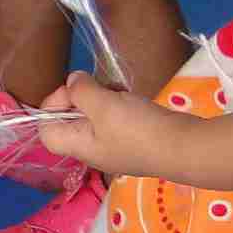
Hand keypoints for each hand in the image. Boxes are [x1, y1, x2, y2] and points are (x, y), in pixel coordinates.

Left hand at [35, 73, 185, 176]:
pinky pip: (117, 118)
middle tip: (99, 87)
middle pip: (71, 120)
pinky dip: (120, 104)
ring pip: (95, 116)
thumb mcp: (103, 104)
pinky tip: (133, 99)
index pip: (46, 132)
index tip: (71, 91)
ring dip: (103, 97)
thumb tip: (72, 81)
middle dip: (81, 97)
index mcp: (79, 147)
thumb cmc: (138, 129)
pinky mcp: (135, 140)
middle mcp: (93, 150)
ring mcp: (115, 146)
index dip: (50, 107)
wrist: (186, 148)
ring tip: (119, 92)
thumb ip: (81, 91)